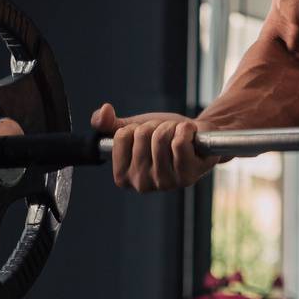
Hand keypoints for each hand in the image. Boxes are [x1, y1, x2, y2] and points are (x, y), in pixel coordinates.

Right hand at [89, 103, 221, 192]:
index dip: (135, 128)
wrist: (196, 136)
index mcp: (123, 177)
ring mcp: (165, 183)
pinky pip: (179, 142)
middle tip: (165, 135)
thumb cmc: (163, 135)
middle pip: (142, 135)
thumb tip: (103, 113)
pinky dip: (186, 130)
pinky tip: (190, 137)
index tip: (146, 135)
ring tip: (177, 136)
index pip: (121, 137)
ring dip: (172, 128)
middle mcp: (142, 184)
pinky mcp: (187, 177)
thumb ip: (108, 124)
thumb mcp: (132, 129)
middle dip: (155, 126)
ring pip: (161, 138)